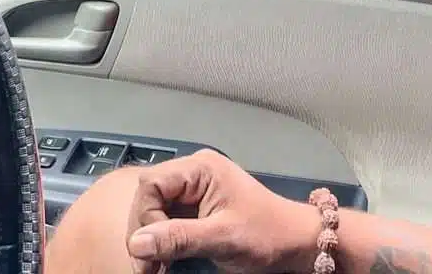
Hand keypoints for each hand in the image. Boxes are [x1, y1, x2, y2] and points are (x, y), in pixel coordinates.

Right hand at [126, 150, 319, 273]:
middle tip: (148, 268)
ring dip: (151, 239)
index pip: (152, 184)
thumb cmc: (265, 236)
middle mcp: (194, 173)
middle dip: (145, 231)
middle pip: (149, 196)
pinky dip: (162, 241)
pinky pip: (167, 219)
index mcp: (201, 169)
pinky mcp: (196, 208)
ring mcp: (195, 190)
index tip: (152, 251)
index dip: (145, 216)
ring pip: (155, 209)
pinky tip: (164, 262)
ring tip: (155, 269)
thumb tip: (135, 242)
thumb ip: (179, 238)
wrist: (296, 244)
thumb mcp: (222, 238)